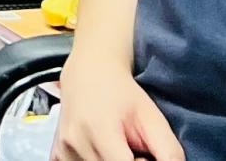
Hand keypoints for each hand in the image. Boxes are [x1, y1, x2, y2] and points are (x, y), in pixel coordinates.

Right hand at [52, 53, 183, 159]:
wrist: (88, 72)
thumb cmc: (124, 95)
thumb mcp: (153, 119)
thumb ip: (169, 153)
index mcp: (99, 132)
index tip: (144, 155)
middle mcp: (74, 143)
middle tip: (133, 151)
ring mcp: (63, 150)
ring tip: (118, 149)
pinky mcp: (56, 153)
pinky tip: (101, 151)